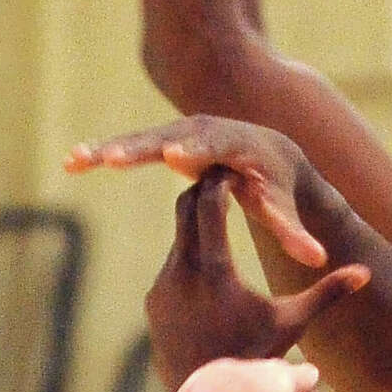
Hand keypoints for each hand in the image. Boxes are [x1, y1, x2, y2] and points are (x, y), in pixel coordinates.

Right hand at [65, 114, 325, 267]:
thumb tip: (319, 260)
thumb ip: (295, 233)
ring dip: (109, 149)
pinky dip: (102, 152)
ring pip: (140, 139)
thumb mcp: (284, 208)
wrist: (269, 154)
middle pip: (166, 138)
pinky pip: (129, 146)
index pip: (212, 147)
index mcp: (233, 145)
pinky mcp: (162, 141)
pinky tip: (72, 161)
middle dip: (140, 147)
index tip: (176, 158)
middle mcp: (202, 131)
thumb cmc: (278, 187)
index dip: (195, 152)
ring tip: (77, 160)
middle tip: (113, 158)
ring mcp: (179, 133)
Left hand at [142, 167, 367, 390]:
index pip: (210, 204)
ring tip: (217, 215)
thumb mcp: (295, 323)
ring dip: (197, 226)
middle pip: (184, 210)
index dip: (222, 183)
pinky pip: (171, 267)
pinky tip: (207, 260)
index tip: (235, 171)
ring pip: (178, 239)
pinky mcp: (154, 303)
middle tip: (223, 179)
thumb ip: (327, 293)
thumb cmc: (260, 357)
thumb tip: (365, 272)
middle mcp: (181, 272)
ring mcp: (163, 288)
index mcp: (215, 271)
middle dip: (204, 193)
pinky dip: (189, 258)